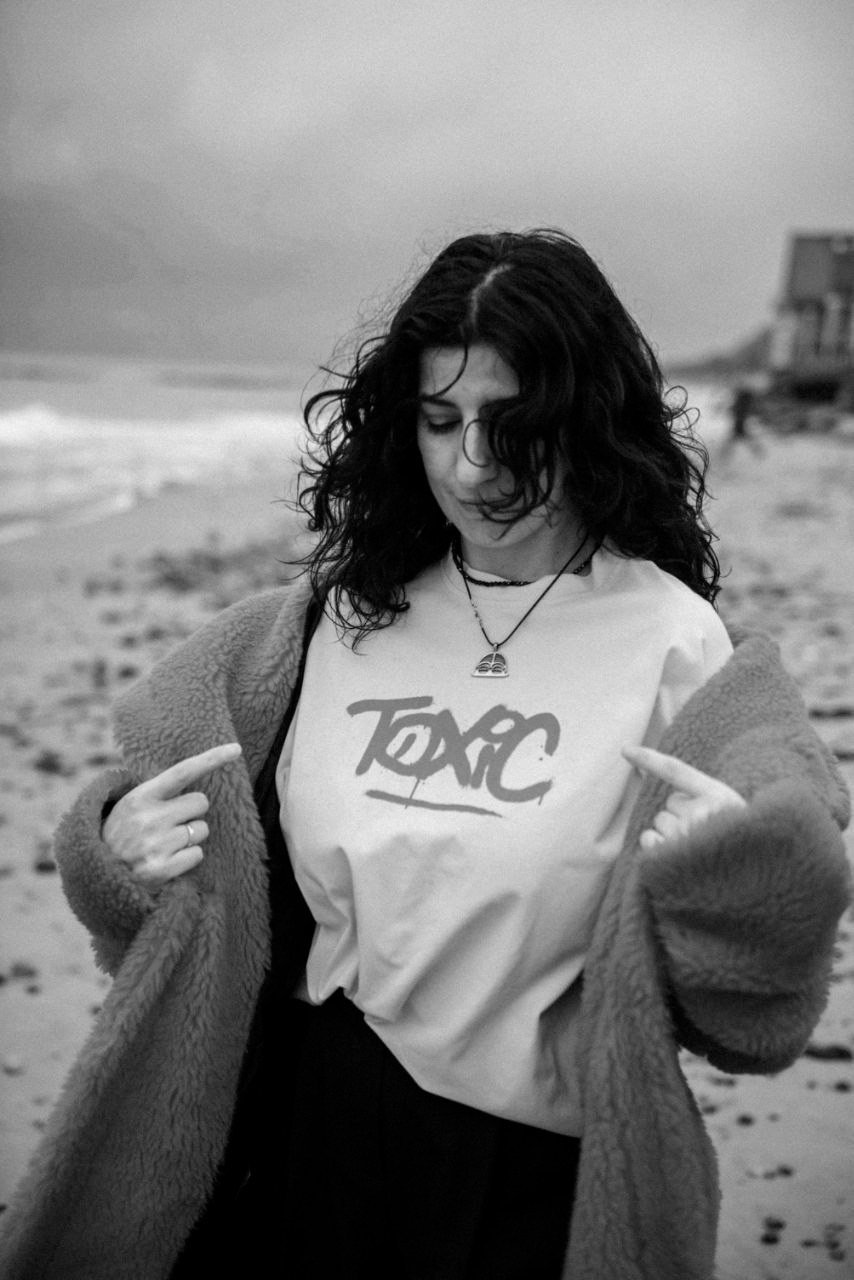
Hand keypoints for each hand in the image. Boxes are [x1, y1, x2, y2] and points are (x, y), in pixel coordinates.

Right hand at [102, 743, 241, 888]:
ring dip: (190, 837)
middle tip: (170, 824)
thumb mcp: (131, 805)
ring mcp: (155, 844)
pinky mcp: (162, 869)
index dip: (211, 759)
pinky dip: (187, 859)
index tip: (236, 749)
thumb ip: (159, 792)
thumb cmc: (123, 834)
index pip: (182, 772)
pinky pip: (198, 855)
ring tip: (164, 844)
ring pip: (202, 830)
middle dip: (192, 812)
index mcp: (140, 796)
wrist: (99, 875)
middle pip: (200, 802)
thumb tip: (195, 771)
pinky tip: (167, 861)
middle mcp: (148, 818)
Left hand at [622, 745, 745, 852]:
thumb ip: (703, 795)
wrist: (754, 884)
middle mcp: (703, 812)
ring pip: (660, 821)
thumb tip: (657, 783)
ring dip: (671, 833)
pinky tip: (678, 859)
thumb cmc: (740, 844)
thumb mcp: (731, 812)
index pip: (676, 771)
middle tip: (703, 836)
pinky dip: (656, 846)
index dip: (649, 759)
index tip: (625, 750)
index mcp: (720, 796)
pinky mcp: (671, 855)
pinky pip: (648, 838)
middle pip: (670, 804)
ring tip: (695, 849)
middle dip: (682, 817)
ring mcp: (686, 834)